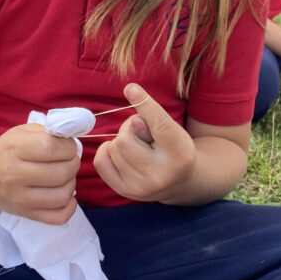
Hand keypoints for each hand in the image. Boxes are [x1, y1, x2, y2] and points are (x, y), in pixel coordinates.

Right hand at [0, 124, 79, 223]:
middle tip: (68, 160)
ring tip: (64, 176)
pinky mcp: (26, 215)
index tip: (67, 146)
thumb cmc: (7, 150)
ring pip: (62, 195)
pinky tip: (64, 195)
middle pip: (61, 172)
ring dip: (71, 183)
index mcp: (13, 149)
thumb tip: (73, 139)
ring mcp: (20, 199)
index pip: (51, 148)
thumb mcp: (22, 132)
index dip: (68, 146)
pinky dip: (69, 207)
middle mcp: (14, 176)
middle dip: (73, 163)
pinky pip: (58, 217)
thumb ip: (48, 132)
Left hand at [93, 83, 195, 202]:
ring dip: (120, 141)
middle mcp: (161, 174)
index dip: (144, 104)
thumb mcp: (173, 129)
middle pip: (125, 138)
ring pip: (113, 148)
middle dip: (129, 130)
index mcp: (178, 153)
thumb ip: (153, 118)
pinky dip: (106, 151)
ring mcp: (141, 187)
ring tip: (137, 146)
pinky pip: (101, 161)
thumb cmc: (173, 147)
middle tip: (142, 135)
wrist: (179, 181)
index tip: (131, 88)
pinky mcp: (125, 191)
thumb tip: (132, 117)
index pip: (159, 124)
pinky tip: (119, 152)